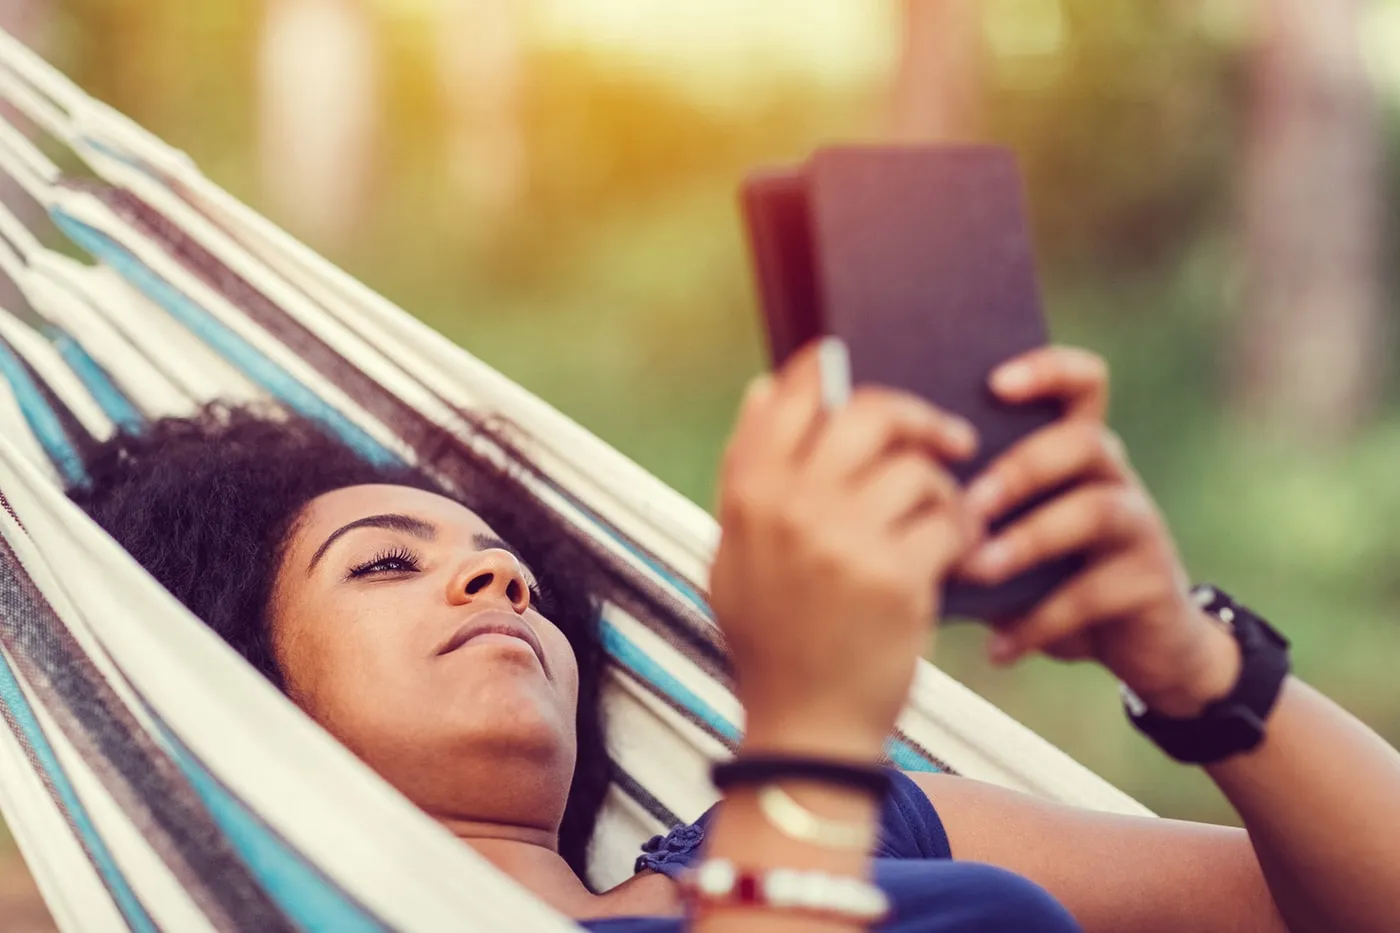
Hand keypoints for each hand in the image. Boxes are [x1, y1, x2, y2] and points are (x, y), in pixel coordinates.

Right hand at [710, 340, 979, 759]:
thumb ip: (746, 474)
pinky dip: (963, 533)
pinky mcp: (898, 577)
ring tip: (945, 519)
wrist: (806, 729)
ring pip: (918, 468)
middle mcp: (791, 508)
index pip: (792, 395)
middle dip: (915, 418)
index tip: (850, 360)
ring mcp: (844, 541)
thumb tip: (763, 387)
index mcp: (748, 496)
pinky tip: (957, 554)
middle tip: (946, 439)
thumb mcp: (735, 556)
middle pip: (868, 413)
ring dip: (944, 490)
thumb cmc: (773, 640)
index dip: (825, 368)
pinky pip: (949, 519)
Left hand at [957, 347, 1240, 716]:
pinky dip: (1038, 621)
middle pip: (1082, 442)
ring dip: (1028, 539)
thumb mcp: (1013, 535)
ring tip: (977, 570)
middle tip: (970, 504)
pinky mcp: (1150, 583)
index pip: (1082, 382)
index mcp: (1076, 452)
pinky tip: (998, 648)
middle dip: (1021, 468)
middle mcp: (1113, 477)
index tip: (995, 382)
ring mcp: (1138, 527)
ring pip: (1094, 510)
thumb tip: (889, 494)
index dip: (1048, 369)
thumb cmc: (1052, 577)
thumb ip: (972, 509)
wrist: (1141, 647)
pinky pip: (1093, 593)